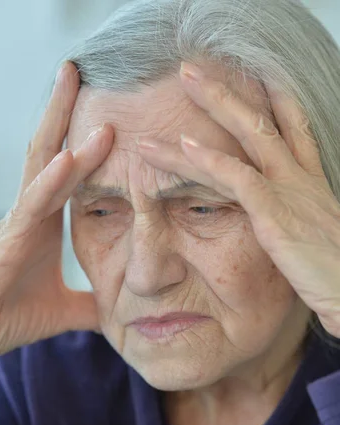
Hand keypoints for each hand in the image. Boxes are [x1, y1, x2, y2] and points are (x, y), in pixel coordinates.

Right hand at [0, 61, 113, 362]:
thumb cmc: (3, 316)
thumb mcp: (61, 311)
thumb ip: (90, 305)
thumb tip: (120, 310)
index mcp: (44, 224)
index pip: (68, 174)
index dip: (88, 145)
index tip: (112, 116)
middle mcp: (30, 212)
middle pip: (50, 151)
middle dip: (65, 111)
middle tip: (80, 70)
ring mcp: (17, 221)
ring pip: (40, 162)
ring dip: (59, 123)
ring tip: (74, 81)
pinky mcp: (7, 239)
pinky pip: (31, 203)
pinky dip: (51, 180)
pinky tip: (70, 156)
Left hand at [137, 62, 339, 338]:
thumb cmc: (332, 273)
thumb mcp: (311, 236)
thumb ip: (292, 218)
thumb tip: (278, 221)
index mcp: (310, 183)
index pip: (294, 129)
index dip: (274, 100)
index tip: (254, 77)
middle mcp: (300, 178)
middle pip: (262, 120)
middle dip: (227, 92)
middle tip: (194, 70)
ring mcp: (287, 190)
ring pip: (245, 136)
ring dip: (212, 107)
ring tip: (183, 82)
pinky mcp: (274, 212)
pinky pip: (236, 177)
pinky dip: (208, 159)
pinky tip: (182, 144)